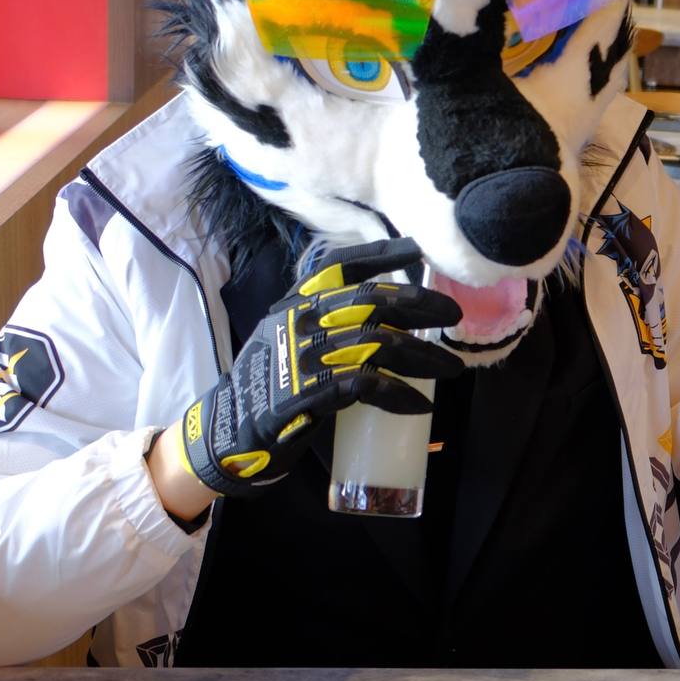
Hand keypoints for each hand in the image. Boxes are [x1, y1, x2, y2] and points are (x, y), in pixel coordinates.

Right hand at [176, 237, 461, 497]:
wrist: (227, 429)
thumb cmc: (266, 383)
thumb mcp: (285, 337)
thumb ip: (322, 322)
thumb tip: (381, 316)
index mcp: (294, 305)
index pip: (339, 267)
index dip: (380, 255)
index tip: (416, 251)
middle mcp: (299, 322)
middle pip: (370, 301)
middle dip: (418, 304)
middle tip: (452, 315)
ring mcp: (304, 357)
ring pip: (378, 343)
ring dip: (423, 356)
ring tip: (451, 368)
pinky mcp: (309, 394)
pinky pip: (366, 385)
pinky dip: (399, 394)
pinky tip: (420, 403)